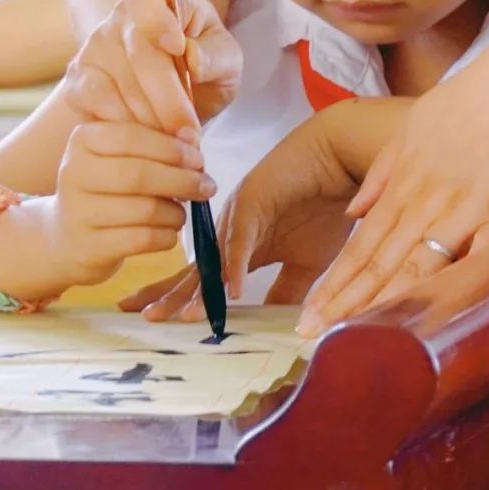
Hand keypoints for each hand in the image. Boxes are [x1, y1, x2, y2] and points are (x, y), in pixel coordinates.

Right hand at [0, 120, 214, 299]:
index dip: (173, 148)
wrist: (65, 237)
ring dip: (176, 212)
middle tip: (206, 186)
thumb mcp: (124, 157)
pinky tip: (169, 231)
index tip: (198, 159)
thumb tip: (193, 139)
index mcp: (84, 140)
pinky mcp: (88, 248)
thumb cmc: (107, 188)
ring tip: (182, 211)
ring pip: (144, 209)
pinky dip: (166, 235)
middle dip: (182, 180)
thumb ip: (158, 143)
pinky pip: (141, 239)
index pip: (133, 136)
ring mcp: (76, 212)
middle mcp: (73, 173)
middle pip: (139, 174)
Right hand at [64, 0, 242, 136]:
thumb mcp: (227, 61)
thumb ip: (216, 56)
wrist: (176, 102)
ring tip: (176, 138)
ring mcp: (93, 47)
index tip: (177, 48)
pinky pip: (97, 105)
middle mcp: (119, 17)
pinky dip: (126, 126)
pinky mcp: (78, 81)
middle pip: (138, 50)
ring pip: (118, 84)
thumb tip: (191, 57)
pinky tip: (150, 137)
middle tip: (190, 131)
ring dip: (151, 118)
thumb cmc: (206, 69)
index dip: (155, 15)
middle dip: (168, 96)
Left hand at [119, 114, 355, 321]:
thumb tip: (270, 329)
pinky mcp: (254, 199)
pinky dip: (235, 264)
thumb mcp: (306, 263)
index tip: (152, 319)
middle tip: (146, 318)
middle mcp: (231, 231)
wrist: (343, 160)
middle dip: (169, 295)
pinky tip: (230, 291)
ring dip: (197, 288)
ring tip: (180, 316)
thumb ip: (285, 292)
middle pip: (195, 269)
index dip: (179, 299)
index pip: (202, 279)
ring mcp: (239, 214)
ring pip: (212, 257)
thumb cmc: (325, 205)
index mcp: (240, 247)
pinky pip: (242, 237)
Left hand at [297, 39, 488, 336]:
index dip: (335, 283)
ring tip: (354, 340)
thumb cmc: (482, 95)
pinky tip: (432, 321)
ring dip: (384, 306)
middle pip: (381, 261)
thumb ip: (385, 169)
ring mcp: (468, 206)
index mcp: (407, 178)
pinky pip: (476, 262)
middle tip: (312, 338)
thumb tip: (353, 213)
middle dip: (345, 304)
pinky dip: (453, 292)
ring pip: (418, 267)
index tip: (310, 314)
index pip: (362, 243)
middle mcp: (430, 196)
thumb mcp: (420, 121)